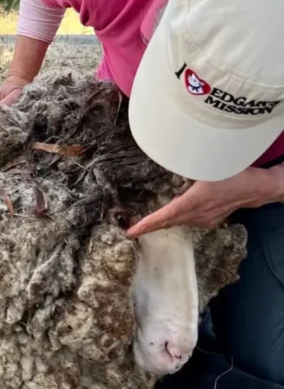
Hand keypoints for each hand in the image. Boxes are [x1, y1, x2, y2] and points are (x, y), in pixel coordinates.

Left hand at [127, 168, 283, 237]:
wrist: (257, 188)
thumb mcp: (209, 165)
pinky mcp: (210, 219)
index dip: (148, 223)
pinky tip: (172, 213)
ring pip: (178, 221)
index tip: (132, 231)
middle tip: (130, 229)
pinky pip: (188, 220)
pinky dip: (176, 217)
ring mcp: (204, 219)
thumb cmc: (234, 174)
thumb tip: (169, 158)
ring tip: (144, 223)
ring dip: (162, 221)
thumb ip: (188, 164)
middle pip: (168, 222)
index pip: (166, 215)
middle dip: (148, 226)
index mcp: (194, 202)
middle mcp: (197, 214)